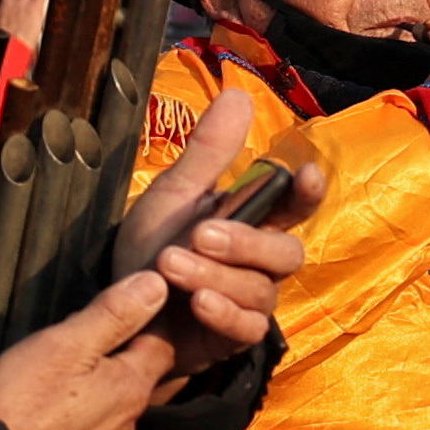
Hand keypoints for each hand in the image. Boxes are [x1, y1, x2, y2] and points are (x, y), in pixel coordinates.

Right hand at [0, 272, 197, 429]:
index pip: (163, 343)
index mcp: (132, 387)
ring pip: (112, 406)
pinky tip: (52, 409)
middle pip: (137, 375)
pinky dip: (78, 416)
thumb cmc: (22, 405)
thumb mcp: (66, 344)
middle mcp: (128, 423)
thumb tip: (157, 285)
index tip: (135, 301)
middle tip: (89, 333)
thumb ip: (113, 314)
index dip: (152, 319)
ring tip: (67, 369)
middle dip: (121, 353)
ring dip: (98, 385)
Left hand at [112, 79, 306, 371]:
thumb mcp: (173, 196)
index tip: (306, 175)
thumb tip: (238, 93)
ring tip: (170, 265)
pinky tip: (198, 302)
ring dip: (216, 275)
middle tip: (200, 234)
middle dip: (246, 243)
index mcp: (253, 222)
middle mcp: (261, 263)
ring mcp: (252, 301)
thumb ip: (209, 152)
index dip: (309, 193)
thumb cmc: (149, 250)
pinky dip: (224, 313)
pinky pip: (248, 327)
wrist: (120, 310)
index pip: (296, 205)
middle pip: (287, 253)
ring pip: (261, 289)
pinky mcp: (235, 336)